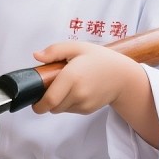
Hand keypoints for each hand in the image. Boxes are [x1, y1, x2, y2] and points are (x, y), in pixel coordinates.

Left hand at [30, 41, 145, 115]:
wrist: (123, 76)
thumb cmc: (100, 59)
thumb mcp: (77, 47)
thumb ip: (55, 50)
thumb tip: (37, 56)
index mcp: (72, 77)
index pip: (49, 100)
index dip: (38, 104)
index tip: (35, 100)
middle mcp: (78, 93)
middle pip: (52, 107)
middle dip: (46, 100)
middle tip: (50, 86)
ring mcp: (84, 104)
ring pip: (60, 109)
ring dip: (58, 101)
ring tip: (66, 85)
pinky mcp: (87, 110)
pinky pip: (70, 109)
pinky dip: (68, 102)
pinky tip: (76, 90)